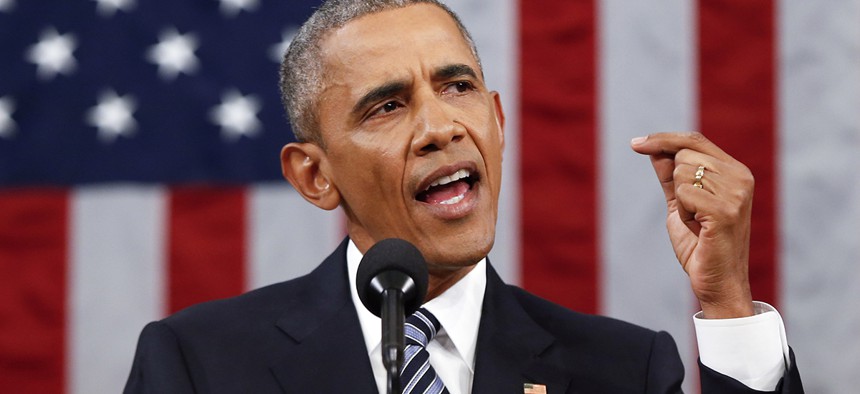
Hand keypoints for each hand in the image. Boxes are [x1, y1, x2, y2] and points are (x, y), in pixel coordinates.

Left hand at [631, 132, 754, 318]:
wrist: (716, 281)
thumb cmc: (700, 244)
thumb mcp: (681, 203)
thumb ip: (671, 175)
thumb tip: (653, 148)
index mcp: (735, 171)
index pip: (694, 140)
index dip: (662, 138)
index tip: (635, 144)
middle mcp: (741, 176)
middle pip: (683, 154)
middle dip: (675, 183)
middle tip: (692, 212)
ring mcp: (736, 192)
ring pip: (681, 172)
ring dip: (680, 201)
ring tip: (698, 221)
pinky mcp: (726, 209)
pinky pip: (682, 193)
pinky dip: (682, 212)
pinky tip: (698, 228)